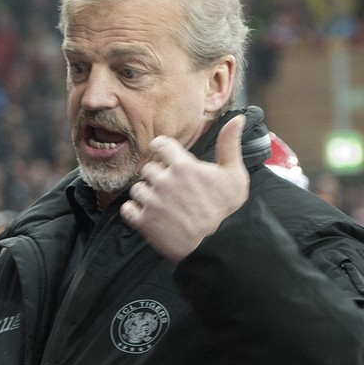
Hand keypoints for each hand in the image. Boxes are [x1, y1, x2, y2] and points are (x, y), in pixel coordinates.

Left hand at [121, 113, 250, 261]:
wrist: (218, 246)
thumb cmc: (227, 211)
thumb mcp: (234, 175)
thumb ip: (229, 145)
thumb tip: (236, 118)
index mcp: (183, 166)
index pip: (160, 145)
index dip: (161, 150)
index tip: (163, 156)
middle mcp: (164, 181)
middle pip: (148, 168)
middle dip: (156, 176)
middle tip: (169, 189)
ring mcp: (152, 202)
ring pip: (137, 188)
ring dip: (146, 194)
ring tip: (162, 204)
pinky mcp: (143, 222)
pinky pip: (127, 209)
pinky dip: (134, 211)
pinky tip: (149, 215)